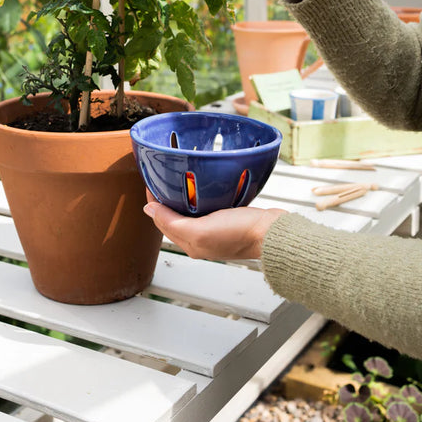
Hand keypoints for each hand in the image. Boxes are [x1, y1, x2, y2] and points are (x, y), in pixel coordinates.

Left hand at [143, 192, 284, 260]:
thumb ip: (173, 222)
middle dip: (165, 200)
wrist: (272, 233)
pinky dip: (199, 197)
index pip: (163, 221)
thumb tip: (149, 210)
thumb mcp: (200, 230)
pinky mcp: (228, 220)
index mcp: (191, 243)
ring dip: (181, 198)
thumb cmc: (240, 234)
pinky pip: (206, 207)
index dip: (154, 202)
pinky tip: (201, 187)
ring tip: (176, 180)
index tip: (151, 182)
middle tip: (161, 178)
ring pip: (189, 212)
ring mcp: (215, 230)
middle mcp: (201, 239)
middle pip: (174, 217)